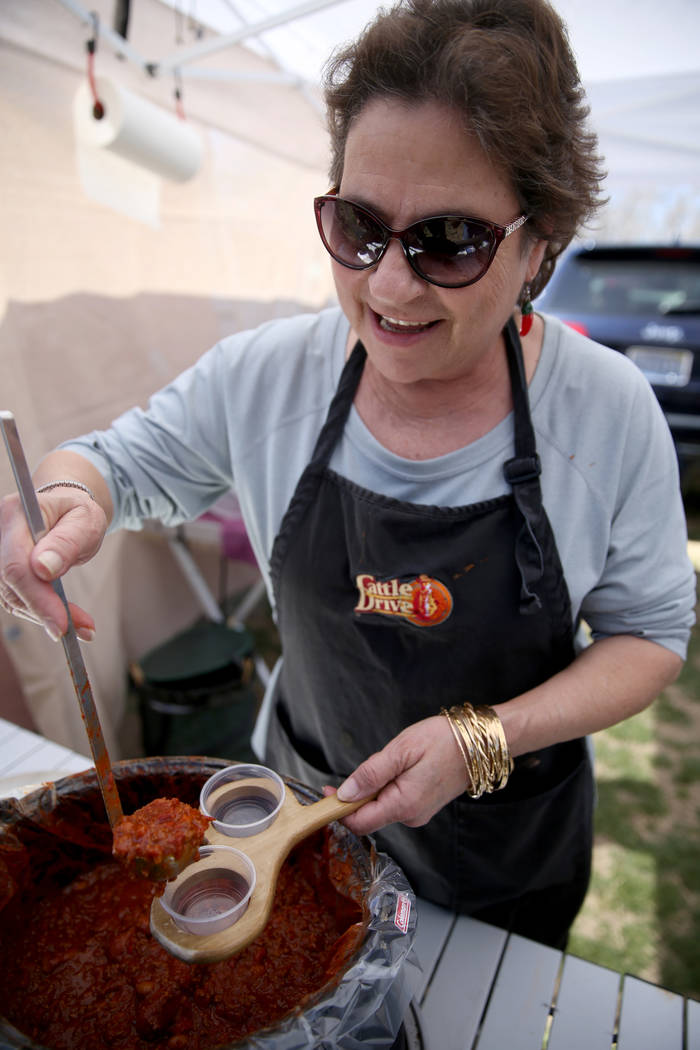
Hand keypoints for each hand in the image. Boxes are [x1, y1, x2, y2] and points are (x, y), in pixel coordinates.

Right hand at [0, 489, 105, 641]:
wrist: (64, 513)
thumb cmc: (76, 514)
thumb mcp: (84, 521)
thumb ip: (66, 542)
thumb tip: (44, 568)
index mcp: (15, 515)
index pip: (16, 564)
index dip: (36, 597)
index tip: (62, 623)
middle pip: (11, 585)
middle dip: (46, 612)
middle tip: (84, 628)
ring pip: (12, 598)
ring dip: (46, 616)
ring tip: (82, 625)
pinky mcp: (1, 574)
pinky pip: (16, 600)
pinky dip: (41, 613)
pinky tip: (65, 619)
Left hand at [330, 715, 467, 835]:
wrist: (478, 744)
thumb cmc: (444, 741)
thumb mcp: (401, 751)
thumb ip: (370, 774)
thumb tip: (344, 794)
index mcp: (403, 805)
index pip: (358, 822)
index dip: (338, 809)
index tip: (326, 790)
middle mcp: (411, 816)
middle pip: (368, 816)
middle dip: (359, 794)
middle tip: (370, 763)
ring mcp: (418, 813)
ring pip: (381, 807)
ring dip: (375, 788)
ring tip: (394, 760)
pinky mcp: (423, 806)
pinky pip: (395, 801)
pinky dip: (388, 787)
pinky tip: (402, 767)